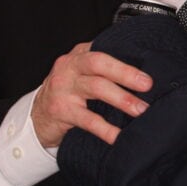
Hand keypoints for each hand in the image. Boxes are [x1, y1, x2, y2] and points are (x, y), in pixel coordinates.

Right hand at [30, 42, 151, 146]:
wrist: (37, 117)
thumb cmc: (69, 92)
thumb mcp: (83, 74)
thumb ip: (105, 69)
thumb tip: (144, 77)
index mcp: (80, 54)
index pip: (105, 49)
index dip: (127, 57)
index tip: (149, 63)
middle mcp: (70, 67)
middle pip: (99, 63)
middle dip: (126, 73)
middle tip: (148, 84)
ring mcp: (63, 88)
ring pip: (96, 87)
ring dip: (122, 99)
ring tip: (141, 110)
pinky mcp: (60, 111)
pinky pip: (88, 120)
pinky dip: (106, 129)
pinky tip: (118, 136)